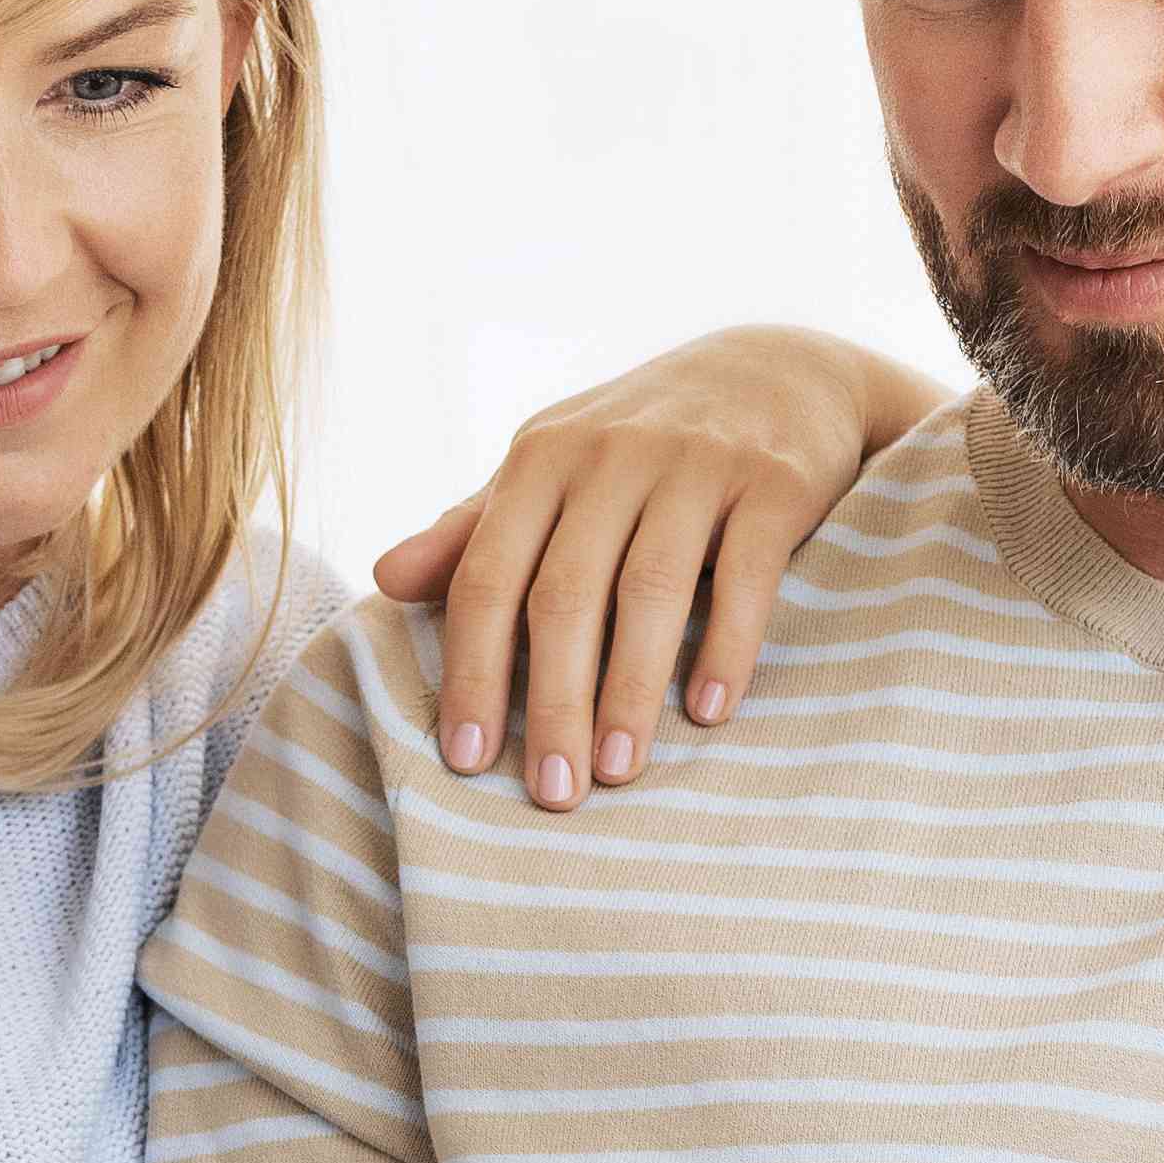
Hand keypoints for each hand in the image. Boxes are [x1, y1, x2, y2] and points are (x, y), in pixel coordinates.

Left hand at [374, 326, 936, 812]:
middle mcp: (612, 455)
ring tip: (618, 771)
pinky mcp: (775, 482)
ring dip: (630, 690)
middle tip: (552, 792)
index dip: (473, 670)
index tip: (467, 758)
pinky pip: (747, 574)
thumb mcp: (554, 468)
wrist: (781, 370)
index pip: (489, 575)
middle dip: (552, 702)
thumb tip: (382, 578)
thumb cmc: (644, 443)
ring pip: (651, 590)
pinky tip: (709, 713)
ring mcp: (697, 464)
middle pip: (565, 593)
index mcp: (543, 458)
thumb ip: (475, 528)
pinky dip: (727, 646)